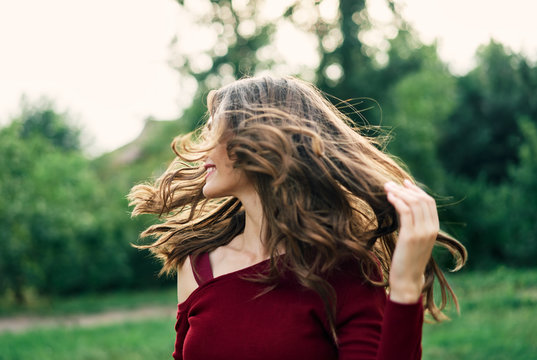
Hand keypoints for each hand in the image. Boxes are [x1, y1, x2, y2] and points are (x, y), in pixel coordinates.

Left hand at [384, 179, 438, 303]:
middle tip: (390, 183)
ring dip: (398, 192)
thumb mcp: (414, 241)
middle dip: (405, 189)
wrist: (407, 281)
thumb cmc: (407, 261)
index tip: (404, 183)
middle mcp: (431, 229)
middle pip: (421, 199)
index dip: (416, 190)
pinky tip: (388, 197)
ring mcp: (422, 232)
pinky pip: (405, 211)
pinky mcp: (410, 236)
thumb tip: (403, 209)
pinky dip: (397, 201)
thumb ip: (413, 226)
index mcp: (434, 229)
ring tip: (386, 187)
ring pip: (413, 203)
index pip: (429, 202)